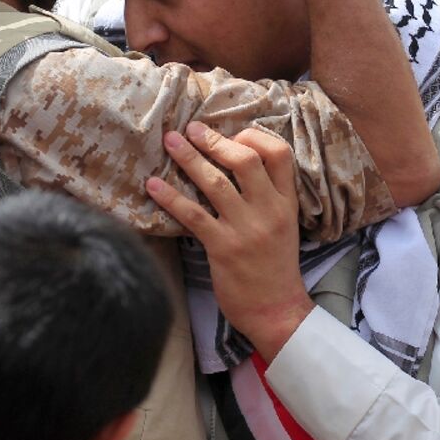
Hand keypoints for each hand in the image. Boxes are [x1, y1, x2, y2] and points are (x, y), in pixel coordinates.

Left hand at [145, 122, 312, 361]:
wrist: (277, 311)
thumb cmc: (276, 267)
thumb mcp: (285, 225)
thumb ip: (268, 196)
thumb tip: (236, 164)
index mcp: (287, 202)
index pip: (279, 154)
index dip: (254, 137)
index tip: (233, 136)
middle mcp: (269, 210)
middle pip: (245, 160)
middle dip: (214, 140)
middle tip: (191, 129)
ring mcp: (246, 229)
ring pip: (215, 182)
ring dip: (189, 158)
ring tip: (170, 142)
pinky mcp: (223, 248)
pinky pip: (193, 214)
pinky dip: (170, 197)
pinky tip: (153, 185)